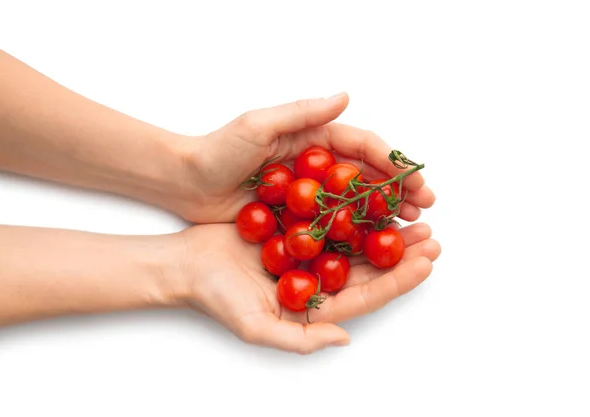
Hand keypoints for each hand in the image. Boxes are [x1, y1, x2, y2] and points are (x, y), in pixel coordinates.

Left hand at [165, 93, 434, 222]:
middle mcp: (316, 165)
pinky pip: (331, 225)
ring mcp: (308, 193)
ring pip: (354, 203)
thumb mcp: (258, 125)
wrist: (186, 181)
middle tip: (425, 208)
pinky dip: (354, 233)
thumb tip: (346, 96)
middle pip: (366, 176)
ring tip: (409, 227)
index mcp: (313, 139)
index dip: (392, 163)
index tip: (415, 181)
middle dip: (398, 190)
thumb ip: (302, 113)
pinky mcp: (295, 217)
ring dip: (384, 213)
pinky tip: (372, 246)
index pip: (362, 147)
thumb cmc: (218, 149)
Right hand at [174, 222, 440, 353]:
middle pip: (369, 267)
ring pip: (355, 241)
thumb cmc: (215, 297)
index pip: (366, 296)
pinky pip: (330, 218)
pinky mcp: (295, 228)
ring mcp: (308, 253)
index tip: (426, 264)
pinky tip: (371, 196)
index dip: (398, 281)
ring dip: (385, 228)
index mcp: (314, 307)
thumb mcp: (255, 327)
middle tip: (432, 236)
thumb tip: (344, 338)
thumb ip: (299, 339)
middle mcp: (317, 280)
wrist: (186, 263)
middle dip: (403, 253)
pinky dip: (352, 209)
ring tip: (414, 215)